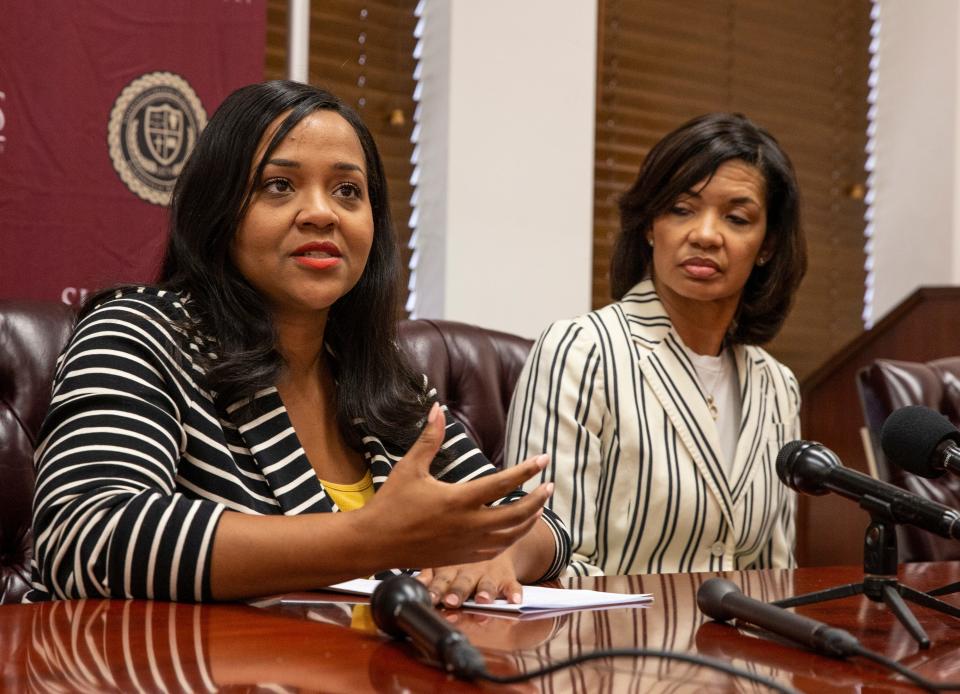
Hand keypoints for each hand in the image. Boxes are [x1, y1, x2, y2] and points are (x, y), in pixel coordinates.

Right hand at [360, 402, 551, 570]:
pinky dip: (511, 539)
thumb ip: (429, 438)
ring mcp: (467, 545)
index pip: (503, 484)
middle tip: (549, 485)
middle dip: (538, 499)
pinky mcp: (461, 558)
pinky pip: (496, 551)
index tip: (543, 459)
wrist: (374, 543)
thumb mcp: (409, 467)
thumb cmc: (391, 503)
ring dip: (529, 520)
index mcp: (458, 500)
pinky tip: (515, 529)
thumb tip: (437, 408)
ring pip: (511, 536)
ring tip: (539, 507)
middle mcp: (468, 525)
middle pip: (517, 514)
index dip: (526, 470)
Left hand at [418, 549, 522, 608]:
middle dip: (457, 593)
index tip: (431, 599)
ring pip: (487, 583)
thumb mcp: (442, 564)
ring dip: (485, 591)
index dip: (435, 591)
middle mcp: (468, 571)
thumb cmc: (460, 559)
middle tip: (451, 601)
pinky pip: (513, 585)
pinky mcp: (507, 576)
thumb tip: (411, 587)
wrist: (492, 539)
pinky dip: (515, 593)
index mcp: (449, 569)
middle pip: (462, 583)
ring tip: (483, 600)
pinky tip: (515, 601)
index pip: (441, 582)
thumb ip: (428, 578)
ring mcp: (489, 573)